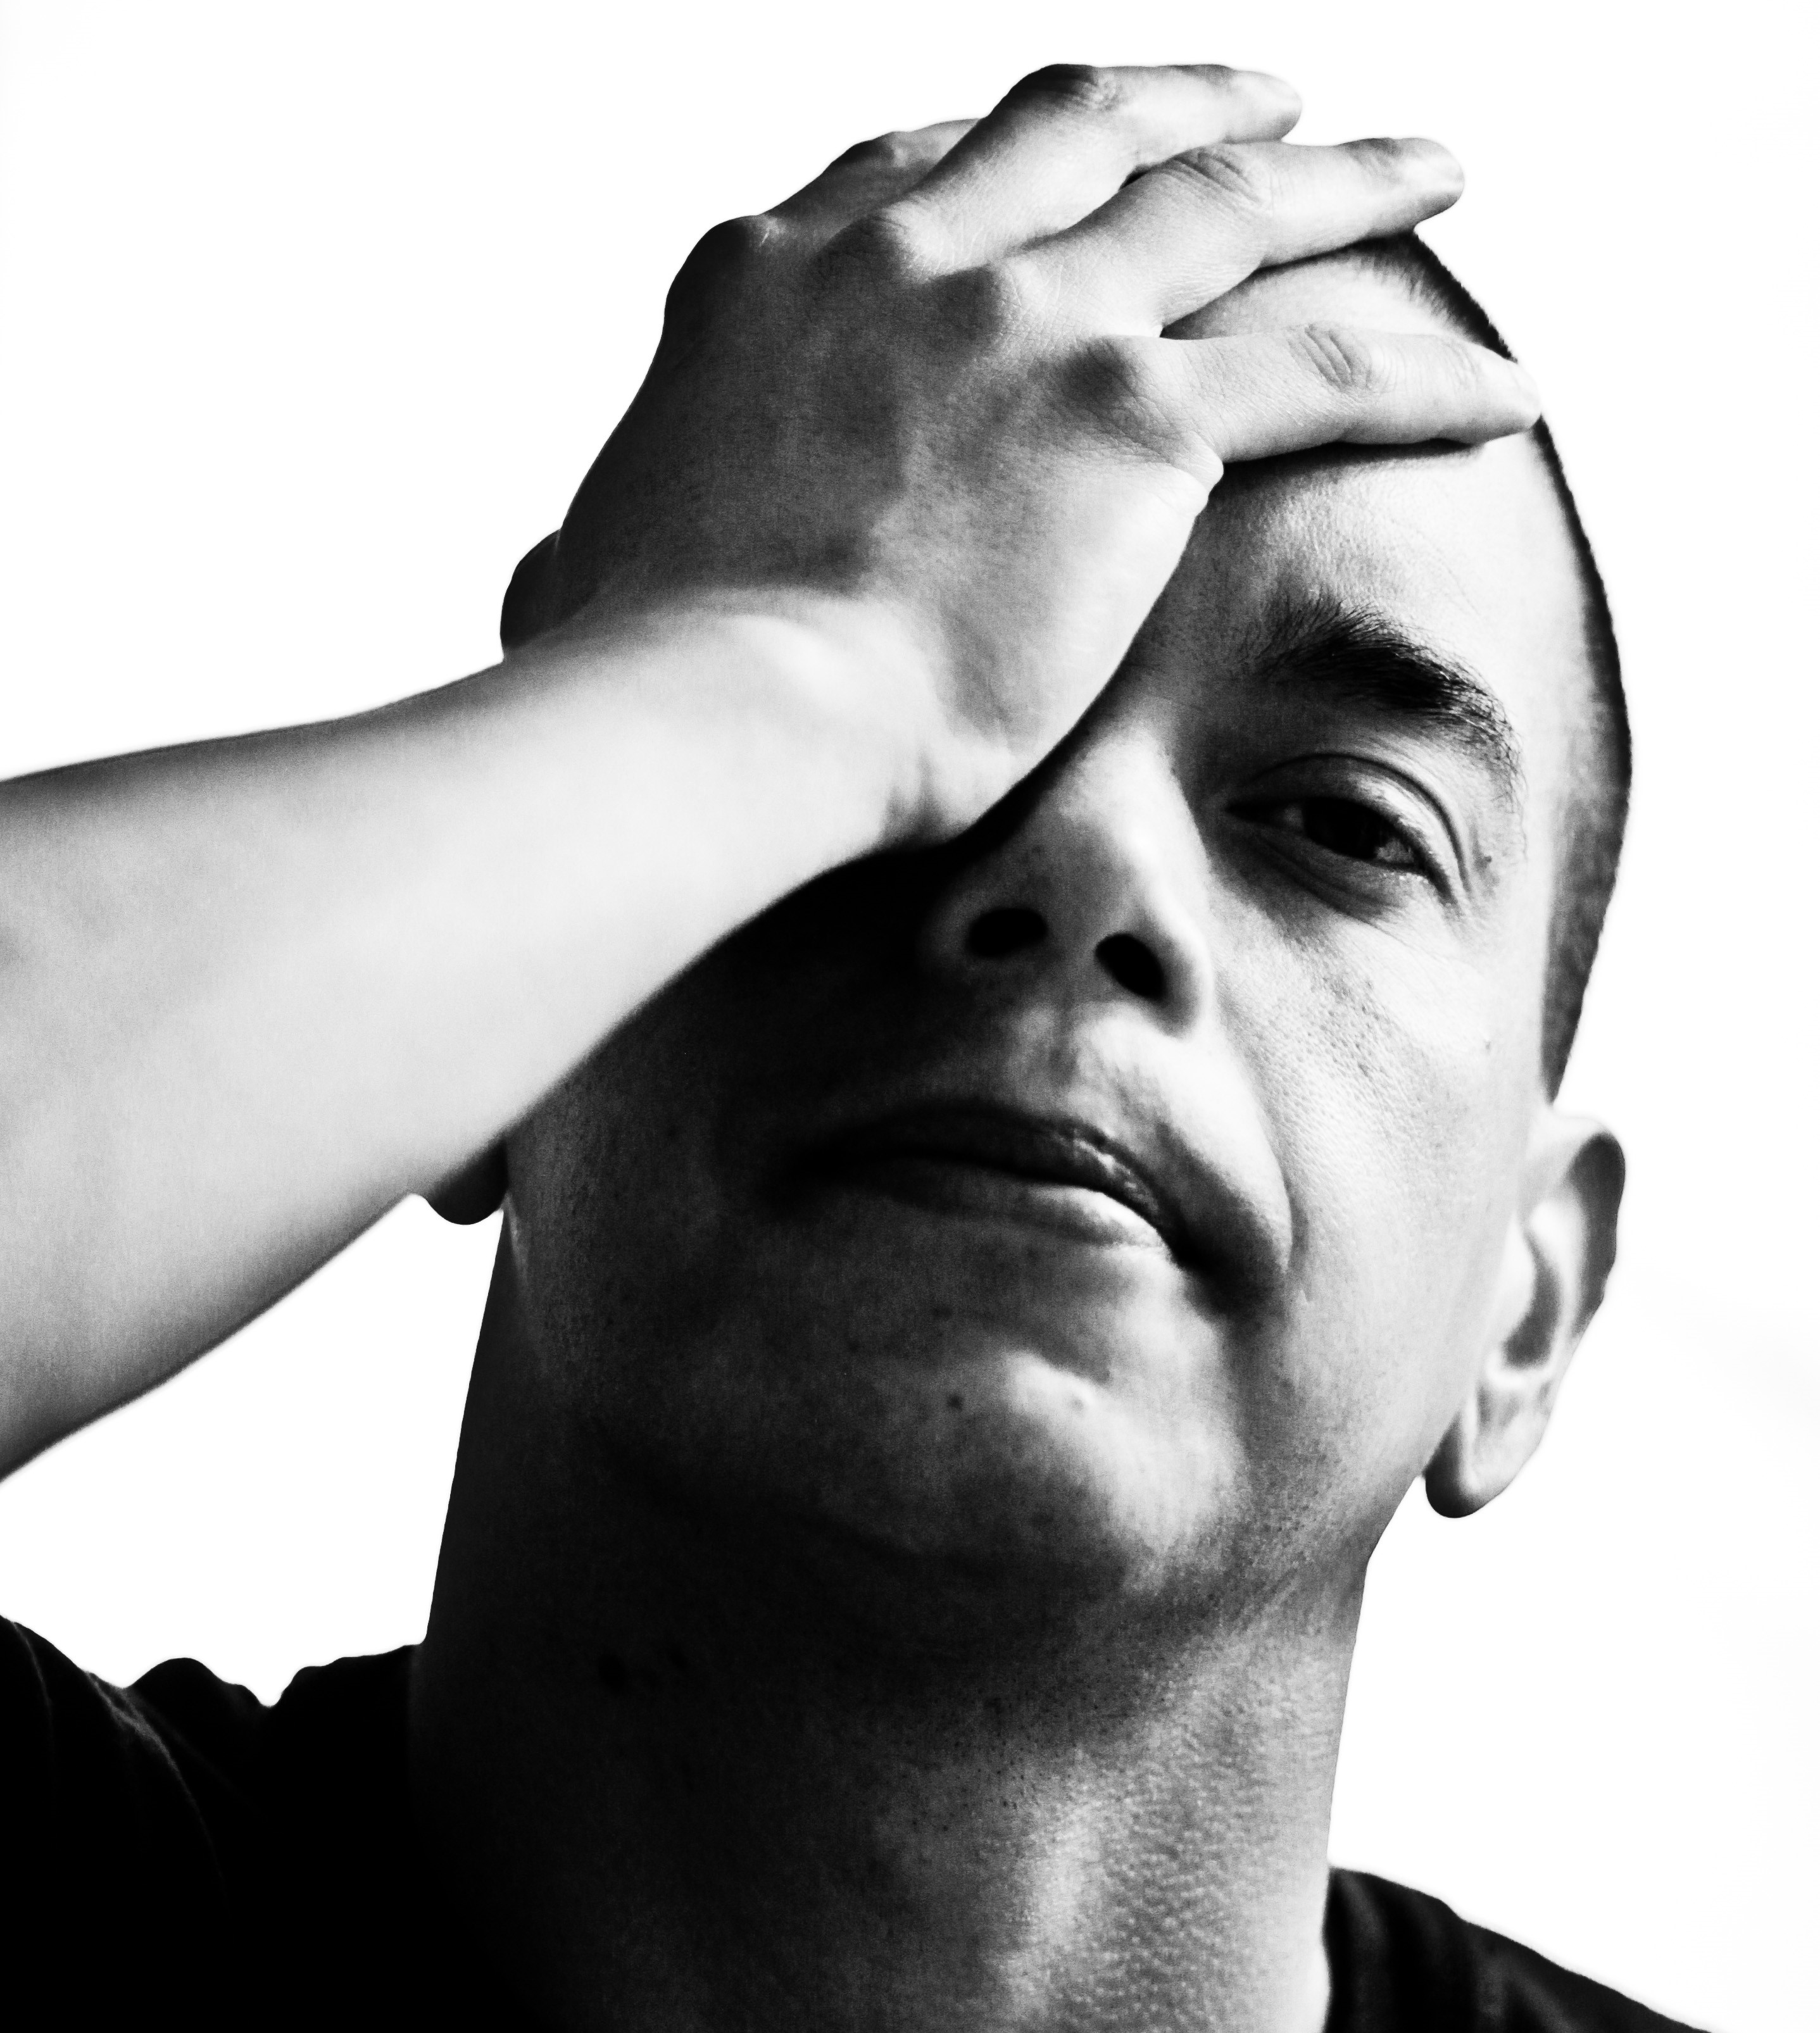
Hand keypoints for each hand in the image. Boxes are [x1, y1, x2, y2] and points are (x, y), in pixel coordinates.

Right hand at [510, 62, 1537, 844]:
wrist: (712, 717)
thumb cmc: (632, 681)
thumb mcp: (583, 568)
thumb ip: (594, 545)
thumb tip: (553, 580)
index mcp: (770, 277)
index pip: (915, 165)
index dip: (1007, 150)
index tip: (1065, 157)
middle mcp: (907, 258)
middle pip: (1083, 129)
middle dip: (1188, 102)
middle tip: (1266, 101)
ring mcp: (1025, 319)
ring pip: (1226, 202)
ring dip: (1340, 173)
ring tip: (1426, 162)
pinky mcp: (1133, 418)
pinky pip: (1323, 367)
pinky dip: (1422, 369)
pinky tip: (1503, 386)